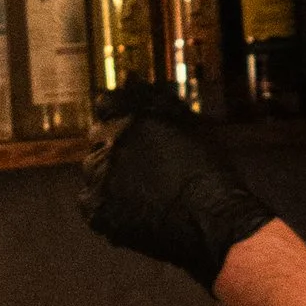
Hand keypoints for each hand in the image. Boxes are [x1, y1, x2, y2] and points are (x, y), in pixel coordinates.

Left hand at [84, 88, 275, 290]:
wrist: (214, 223)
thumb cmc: (211, 175)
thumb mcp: (190, 126)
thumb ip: (156, 103)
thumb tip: (132, 81)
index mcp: (133, 120)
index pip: (107, 105)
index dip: (118, 118)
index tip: (128, 131)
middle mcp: (111, 145)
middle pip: (97, 139)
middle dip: (113, 149)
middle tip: (142, 169)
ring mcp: (101, 180)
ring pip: (92, 171)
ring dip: (107, 176)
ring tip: (141, 192)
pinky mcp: (98, 212)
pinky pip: (90, 203)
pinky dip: (105, 205)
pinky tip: (130, 210)